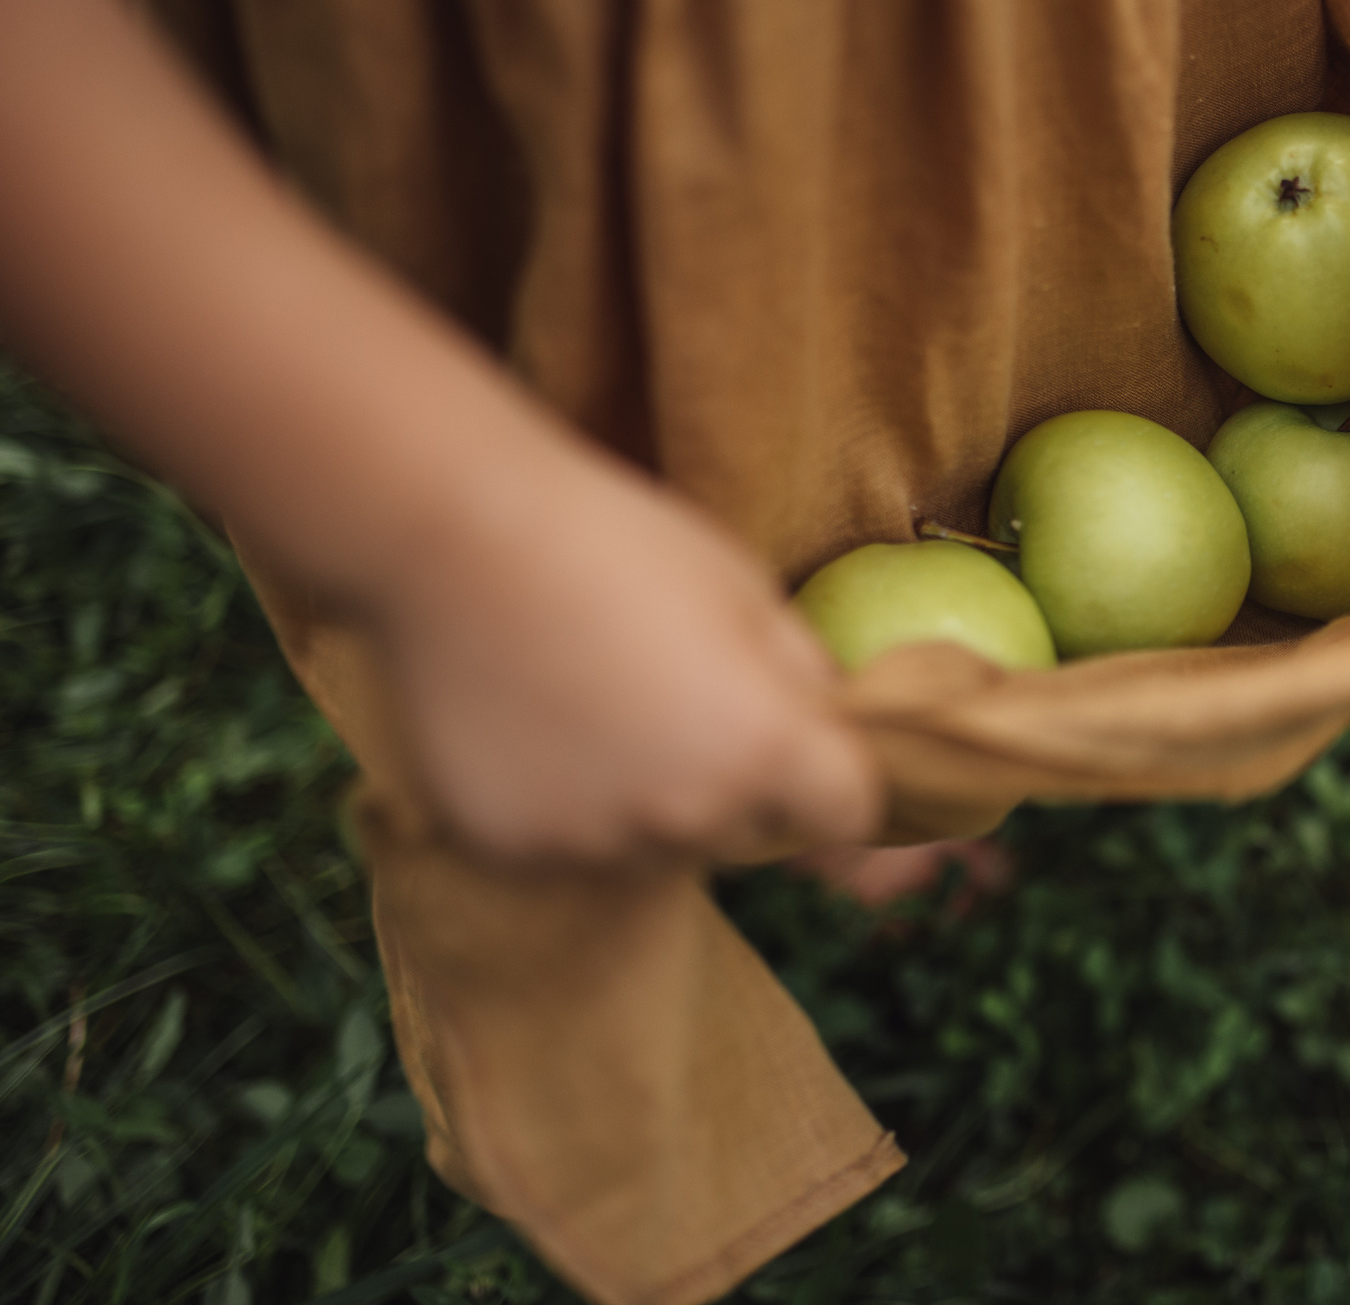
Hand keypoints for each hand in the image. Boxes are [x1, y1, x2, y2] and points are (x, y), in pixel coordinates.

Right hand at [357, 440, 883, 866]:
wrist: (456, 539)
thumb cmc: (615, 544)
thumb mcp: (747, 589)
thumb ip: (803, 673)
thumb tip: (830, 720)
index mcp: (766, 747)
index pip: (849, 810)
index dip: (832, 774)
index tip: (802, 743)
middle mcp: (690, 816)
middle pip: (749, 829)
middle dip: (735, 781)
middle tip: (674, 697)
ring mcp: (596, 845)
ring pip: (657, 846)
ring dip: (647, 800)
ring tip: (594, 705)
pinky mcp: (513, 853)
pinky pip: (570, 850)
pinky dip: (566, 806)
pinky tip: (535, 728)